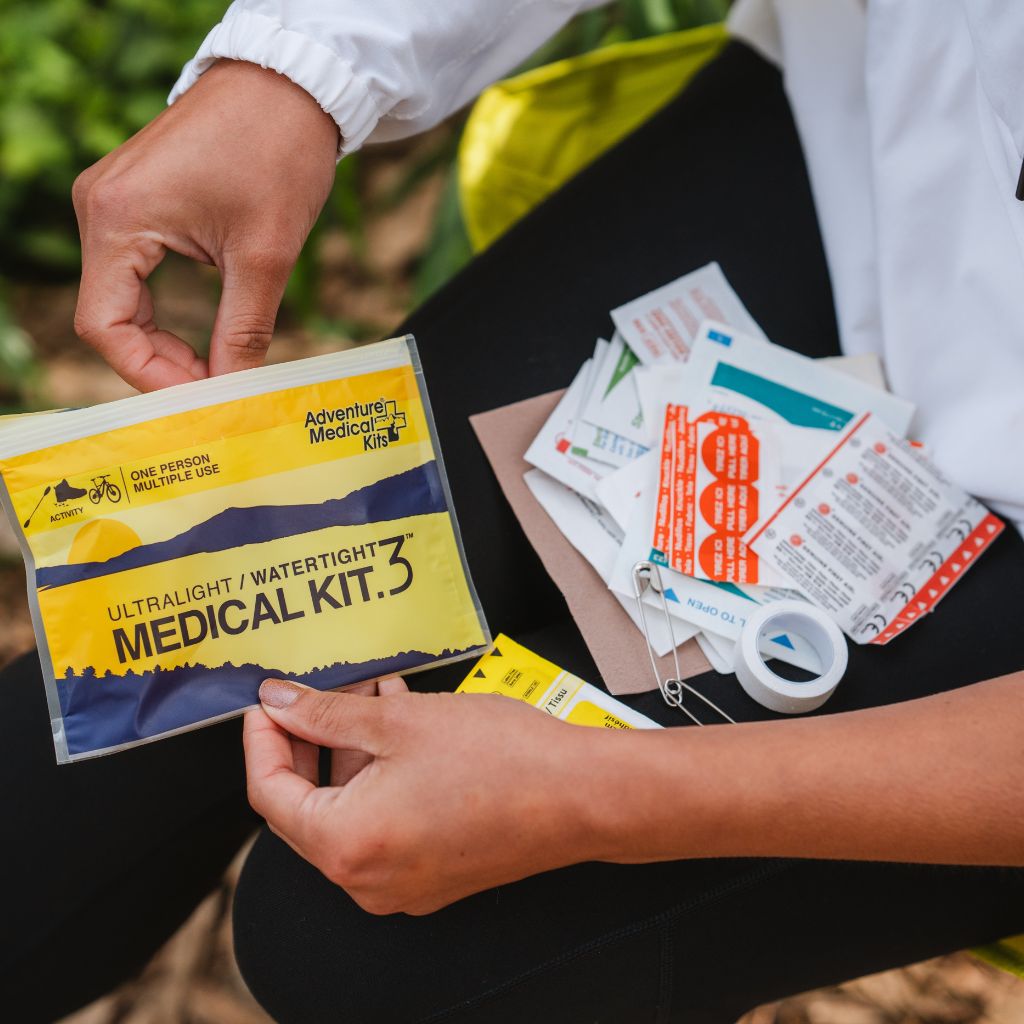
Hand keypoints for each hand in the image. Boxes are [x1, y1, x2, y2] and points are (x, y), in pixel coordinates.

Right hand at [72, 60, 338, 390]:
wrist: (289, 86)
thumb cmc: (278, 153)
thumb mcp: (265, 255)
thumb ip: (243, 329)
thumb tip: (235, 391)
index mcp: (118, 218)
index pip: (104, 326)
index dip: (150, 375)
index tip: (201, 402)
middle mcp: (100, 209)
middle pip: (109, 318)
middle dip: (163, 364)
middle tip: (218, 394)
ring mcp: (114, 203)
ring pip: (123, 301)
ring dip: (166, 343)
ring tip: (219, 371)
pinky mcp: (137, 203)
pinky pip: (136, 276)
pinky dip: (167, 315)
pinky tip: (205, 339)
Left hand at [243, 677, 607, 914]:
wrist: (578, 796)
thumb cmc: (501, 761)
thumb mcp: (399, 720)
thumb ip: (326, 714)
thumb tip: (281, 704)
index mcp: (347, 844)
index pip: (270, 793)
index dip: (262, 741)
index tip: (266, 705)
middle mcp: (367, 880)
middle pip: (305, 810)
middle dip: (306, 748)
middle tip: (310, 701)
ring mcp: (401, 885)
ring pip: (348, 815)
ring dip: (348, 759)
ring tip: (370, 703)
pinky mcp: (432, 876)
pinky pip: (383, 828)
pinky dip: (379, 782)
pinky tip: (400, 734)